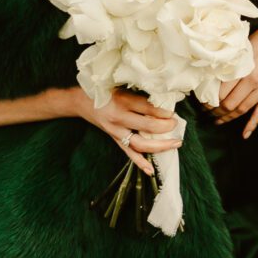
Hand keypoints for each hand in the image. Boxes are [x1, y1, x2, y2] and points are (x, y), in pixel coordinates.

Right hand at [66, 86, 182, 173]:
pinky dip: (140, 162)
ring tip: (175, 144)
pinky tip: (151, 170)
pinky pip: (128, 153)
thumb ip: (141, 95)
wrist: (81, 101)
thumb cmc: (106, 91)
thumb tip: (165, 103)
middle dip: (164, 127)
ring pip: (140, 143)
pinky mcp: (114, 139)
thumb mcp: (123, 87)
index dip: (163, 112)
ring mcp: (116, 131)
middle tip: (176, 125)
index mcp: (122, 101)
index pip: (147, 108)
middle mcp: (118, 118)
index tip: (173, 113)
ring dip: (159, 146)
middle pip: (146, 126)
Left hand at [211, 12, 257, 134]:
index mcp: (245, 68)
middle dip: (215, 110)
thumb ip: (233, 61)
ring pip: (243, 109)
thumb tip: (214, 73)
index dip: (209, 99)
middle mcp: (255, 81)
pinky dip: (252, 124)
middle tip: (205, 111)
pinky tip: (244, 134)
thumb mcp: (246, 45)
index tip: (200, 101)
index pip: (221, 92)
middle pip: (230, 104)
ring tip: (217, 120)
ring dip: (228, 117)